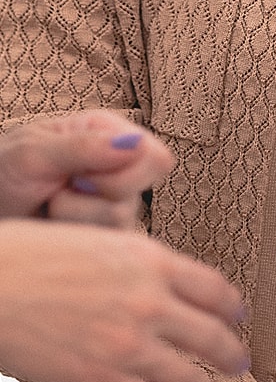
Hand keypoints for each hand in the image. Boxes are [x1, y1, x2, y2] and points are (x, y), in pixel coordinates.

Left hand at [0, 111, 173, 226]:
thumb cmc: (5, 172)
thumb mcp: (34, 152)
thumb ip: (84, 146)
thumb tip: (136, 143)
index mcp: (108, 133)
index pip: (154, 156)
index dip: (130, 170)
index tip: (86, 173)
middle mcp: (118, 168)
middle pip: (141, 191)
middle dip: (96, 197)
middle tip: (64, 187)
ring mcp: (112, 205)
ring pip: (120, 222)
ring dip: (75, 217)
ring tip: (51, 205)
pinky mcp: (102, 237)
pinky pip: (105, 248)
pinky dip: (74, 238)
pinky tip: (57, 225)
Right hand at [0, 219, 248, 381]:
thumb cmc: (32, 255)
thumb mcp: (98, 241)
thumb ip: (133, 263)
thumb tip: (154, 280)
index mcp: (148, 258)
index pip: (212, 286)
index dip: (233, 306)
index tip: (239, 314)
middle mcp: (148, 299)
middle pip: (210, 333)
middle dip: (231, 352)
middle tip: (239, 360)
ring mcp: (129, 342)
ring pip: (188, 376)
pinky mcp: (103, 379)